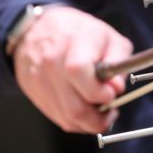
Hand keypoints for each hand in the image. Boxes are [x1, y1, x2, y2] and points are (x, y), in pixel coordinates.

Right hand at [13, 6, 132, 133]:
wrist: (36, 29)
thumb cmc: (79, 33)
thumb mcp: (109, 37)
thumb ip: (118, 61)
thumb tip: (116, 88)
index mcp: (73, 43)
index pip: (79, 72)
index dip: (99, 91)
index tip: (111, 93)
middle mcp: (51, 62)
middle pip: (75, 107)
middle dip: (99, 118)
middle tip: (111, 109)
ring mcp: (40, 80)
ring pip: (68, 119)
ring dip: (90, 122)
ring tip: (101, 110)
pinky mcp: (34, 93)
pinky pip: (59, 119)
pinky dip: (77, 121)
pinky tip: (86, 109)